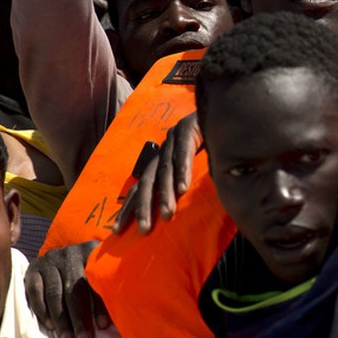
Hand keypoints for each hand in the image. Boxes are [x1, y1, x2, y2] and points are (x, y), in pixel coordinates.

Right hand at [25, 240, 108, 337]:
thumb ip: (108, 285)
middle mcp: (69, 253)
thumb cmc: (88, 271)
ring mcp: (50, 259)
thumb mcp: (100, 271)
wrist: (60, 257)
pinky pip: (34, 291)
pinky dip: (42, 310)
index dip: (99, 304)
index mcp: (91, 251)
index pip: (95, 280)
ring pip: (54, 293)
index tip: (103, 326)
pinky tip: (50, 326)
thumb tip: (124, 314)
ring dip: (61, 320)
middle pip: (73, 288)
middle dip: (79, 317)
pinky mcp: (33, 268)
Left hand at [112, 113, 199, 235]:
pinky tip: (183, 189)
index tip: (117, 231)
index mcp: (160, 161)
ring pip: (165, 170)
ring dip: (165, 194)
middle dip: (142, 207)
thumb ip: (186, 185)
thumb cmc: (209, 142)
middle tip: (143, 230)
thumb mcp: (194, 166)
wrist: (220, 107)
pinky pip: (183, 153)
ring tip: (167, 215)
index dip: (128, 208)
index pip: (140, 187)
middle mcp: (162, 151)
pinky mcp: (188, 130)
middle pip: (147, 181)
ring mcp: (174, 139)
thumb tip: (183, 216)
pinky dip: (183, 171)